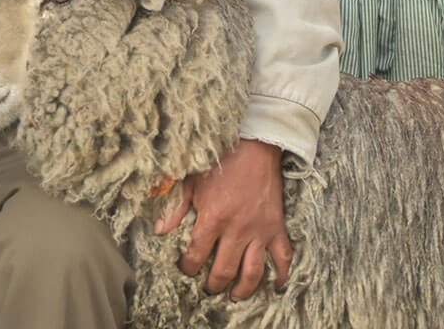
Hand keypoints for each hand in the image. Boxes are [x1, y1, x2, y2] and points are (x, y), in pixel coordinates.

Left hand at [155, 138, 290, 300]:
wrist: (254, 146)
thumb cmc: (220, 162)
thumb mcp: (192, 181)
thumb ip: (175, 208)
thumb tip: (160, 230)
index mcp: (214, 218)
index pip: (197, 255)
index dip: (188, 267)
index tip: (186, 269)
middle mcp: (237, 229)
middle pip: (224, 271)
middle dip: (214, 284)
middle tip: (209, 289)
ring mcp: (260, 231)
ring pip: (253, 272)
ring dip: (243, 289)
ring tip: (235, 296)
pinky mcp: (277, 228)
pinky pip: (283, 257)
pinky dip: (282, 274)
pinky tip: (276, 285)